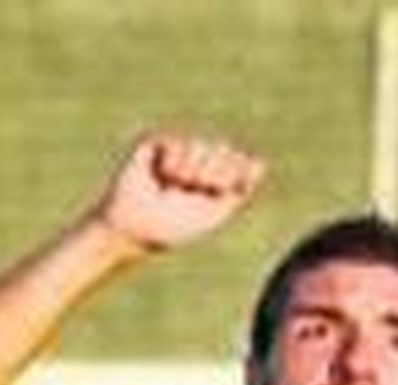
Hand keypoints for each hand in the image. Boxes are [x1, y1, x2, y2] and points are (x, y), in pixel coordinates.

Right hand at [94, 133, 266, 255]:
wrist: (136, 227)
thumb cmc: (174, 228)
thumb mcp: (215, 213)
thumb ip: (239, 190)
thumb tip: (261, 164)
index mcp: (212, 180)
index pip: (236, 161)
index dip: (235, 170)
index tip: (225, 186)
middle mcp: (196, 163)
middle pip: (222, 150)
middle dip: (213, 173)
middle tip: (198, 188)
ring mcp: (176, 152)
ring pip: (202, 145)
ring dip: (192, 170)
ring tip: (178, 185)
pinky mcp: (157, 144)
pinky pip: (179, 143)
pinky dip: (174, 164)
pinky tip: (164, 176)